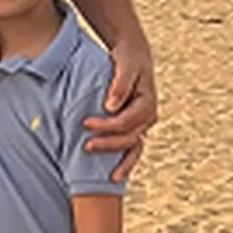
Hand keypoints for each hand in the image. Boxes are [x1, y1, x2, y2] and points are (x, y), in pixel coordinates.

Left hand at [82, 35, 157, 180]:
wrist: (134, 54)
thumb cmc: (127, 58)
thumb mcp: (125, 66)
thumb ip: (119, 85)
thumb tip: (110, 107)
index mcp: (147, 103)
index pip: (125, 122)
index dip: (105, 126)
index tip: (84, 123)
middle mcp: (148, 116)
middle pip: (129, 138)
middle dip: (108, 145)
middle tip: (85, 146)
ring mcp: (143, 123)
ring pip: (134, 148)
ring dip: (121, 162)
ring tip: (108, 177)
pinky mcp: (135, 124)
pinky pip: (132, 146)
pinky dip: (125, 160)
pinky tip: (115, 173)